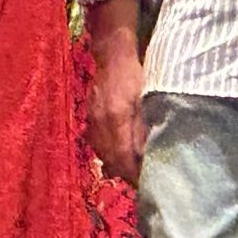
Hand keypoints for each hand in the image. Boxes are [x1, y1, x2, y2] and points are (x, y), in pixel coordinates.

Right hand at [89, 38, 148, 183]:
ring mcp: (93, 120)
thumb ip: (145, 126)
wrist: (112, 55)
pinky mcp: (90, 117)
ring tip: (132, 174)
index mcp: (117, 117)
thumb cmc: (135, 74)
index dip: (133, 172)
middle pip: (111, 158)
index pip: (123, 155)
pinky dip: (108, 154)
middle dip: (126, 173)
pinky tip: (118, 158)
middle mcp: (101, 122)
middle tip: (141, 183)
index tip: (145, 182)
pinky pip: (97, 143)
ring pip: (103, 152)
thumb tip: (148, 153)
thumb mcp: (147, 98)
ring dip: (116, 166)